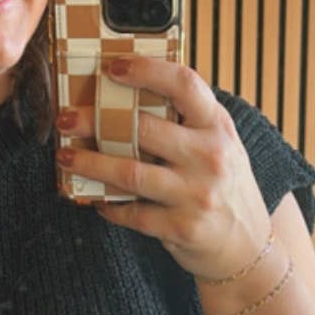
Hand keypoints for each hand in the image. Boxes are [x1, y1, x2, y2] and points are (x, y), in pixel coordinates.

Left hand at [56, 57, 271, 281]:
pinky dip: (108, 205)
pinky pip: (132, 213)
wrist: (248, 246)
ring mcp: (196, 195)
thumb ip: (188, 122)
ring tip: (66, 157)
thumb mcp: (220, 145)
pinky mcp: (182, 228)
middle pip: (143, 128)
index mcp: (218, 127)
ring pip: (130, 172)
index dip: (146, 70)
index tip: (112, 67)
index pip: (184, 84)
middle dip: (95, 121)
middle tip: (66, 118)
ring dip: (90, 163)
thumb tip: (129, 97)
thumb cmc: (225, 187)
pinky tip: (95, 199)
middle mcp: (210, 157)